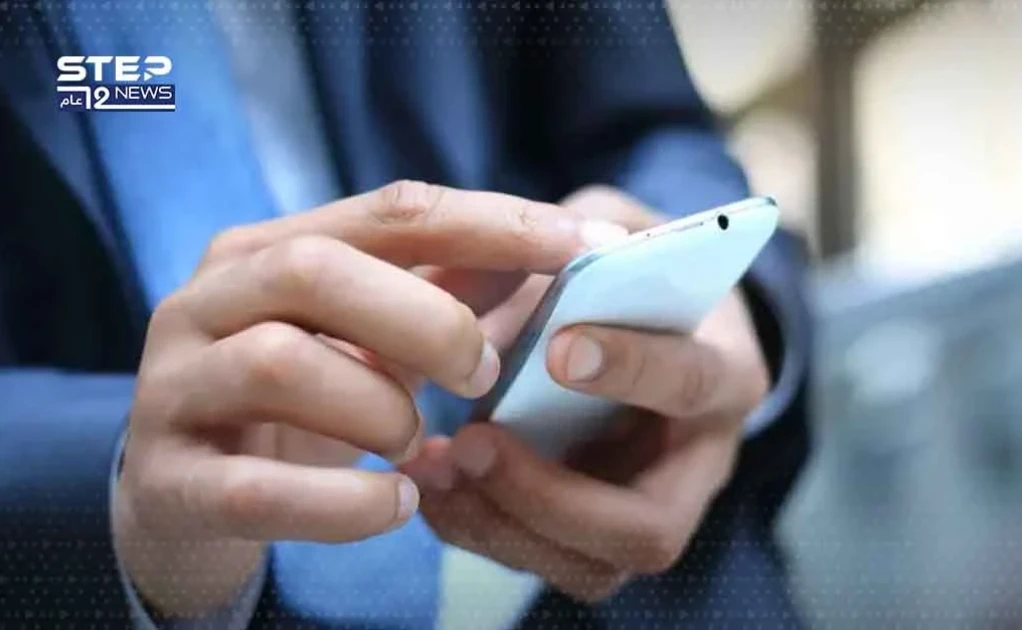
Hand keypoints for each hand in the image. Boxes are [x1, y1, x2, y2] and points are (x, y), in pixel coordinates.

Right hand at [114, 181, 610, 615]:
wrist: (182, 499)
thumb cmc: (298, 404)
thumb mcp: (364, 337)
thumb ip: (440, 291)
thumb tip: (557, 250)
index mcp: (264, 251)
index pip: (390, 211)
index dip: (493, 224)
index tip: (584, 247)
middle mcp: (205, 302)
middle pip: (317, 269)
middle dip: (427, 320)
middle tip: (483, 374)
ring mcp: (173, 389)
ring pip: (279, 364)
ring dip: (380, 408)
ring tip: (417, 443)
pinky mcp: (166, 481)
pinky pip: (256, 489)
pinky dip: (345, 502)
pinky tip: (395, 502)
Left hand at [403, 186, 770, 601]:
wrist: (648, 321)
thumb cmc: (634, 270)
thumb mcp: (615, 229)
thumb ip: (574, 245)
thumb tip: (508, 275)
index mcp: (726, 372)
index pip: (691, 385)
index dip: (632, 370)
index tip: (559, 349)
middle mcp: (700, 462)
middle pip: (649, 528)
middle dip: (550, 496)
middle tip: (472, 442)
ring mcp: (650, 509)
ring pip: (590, 567)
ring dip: (499, 523)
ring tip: (433, 465)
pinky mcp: (598, 535)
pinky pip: (542, 560)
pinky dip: (477, 527)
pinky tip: (432, 480)